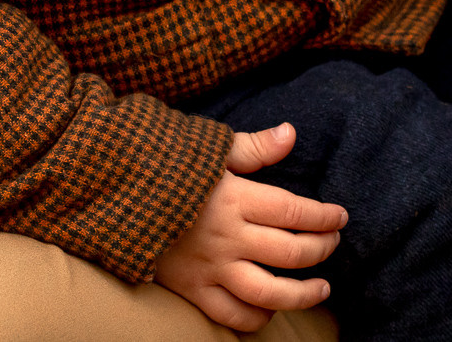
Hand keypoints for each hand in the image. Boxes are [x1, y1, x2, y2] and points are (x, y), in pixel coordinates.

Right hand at [155, 123, 348, 331]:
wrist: (110, 199)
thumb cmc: (164, 170)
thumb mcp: (208, 150)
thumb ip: (254, 147)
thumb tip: (291, 134)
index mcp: (235, 200)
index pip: (295, 213)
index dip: (324, 217)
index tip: (340, 216)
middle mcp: (227, 238)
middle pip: (291, 253)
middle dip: (322, 249)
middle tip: (334, 243)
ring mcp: (209, 268)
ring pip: (267, 293)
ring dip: (301, 295)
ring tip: (322, 289)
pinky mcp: (191, 290)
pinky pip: (230, 314)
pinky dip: (256, 317)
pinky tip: (272, 309)